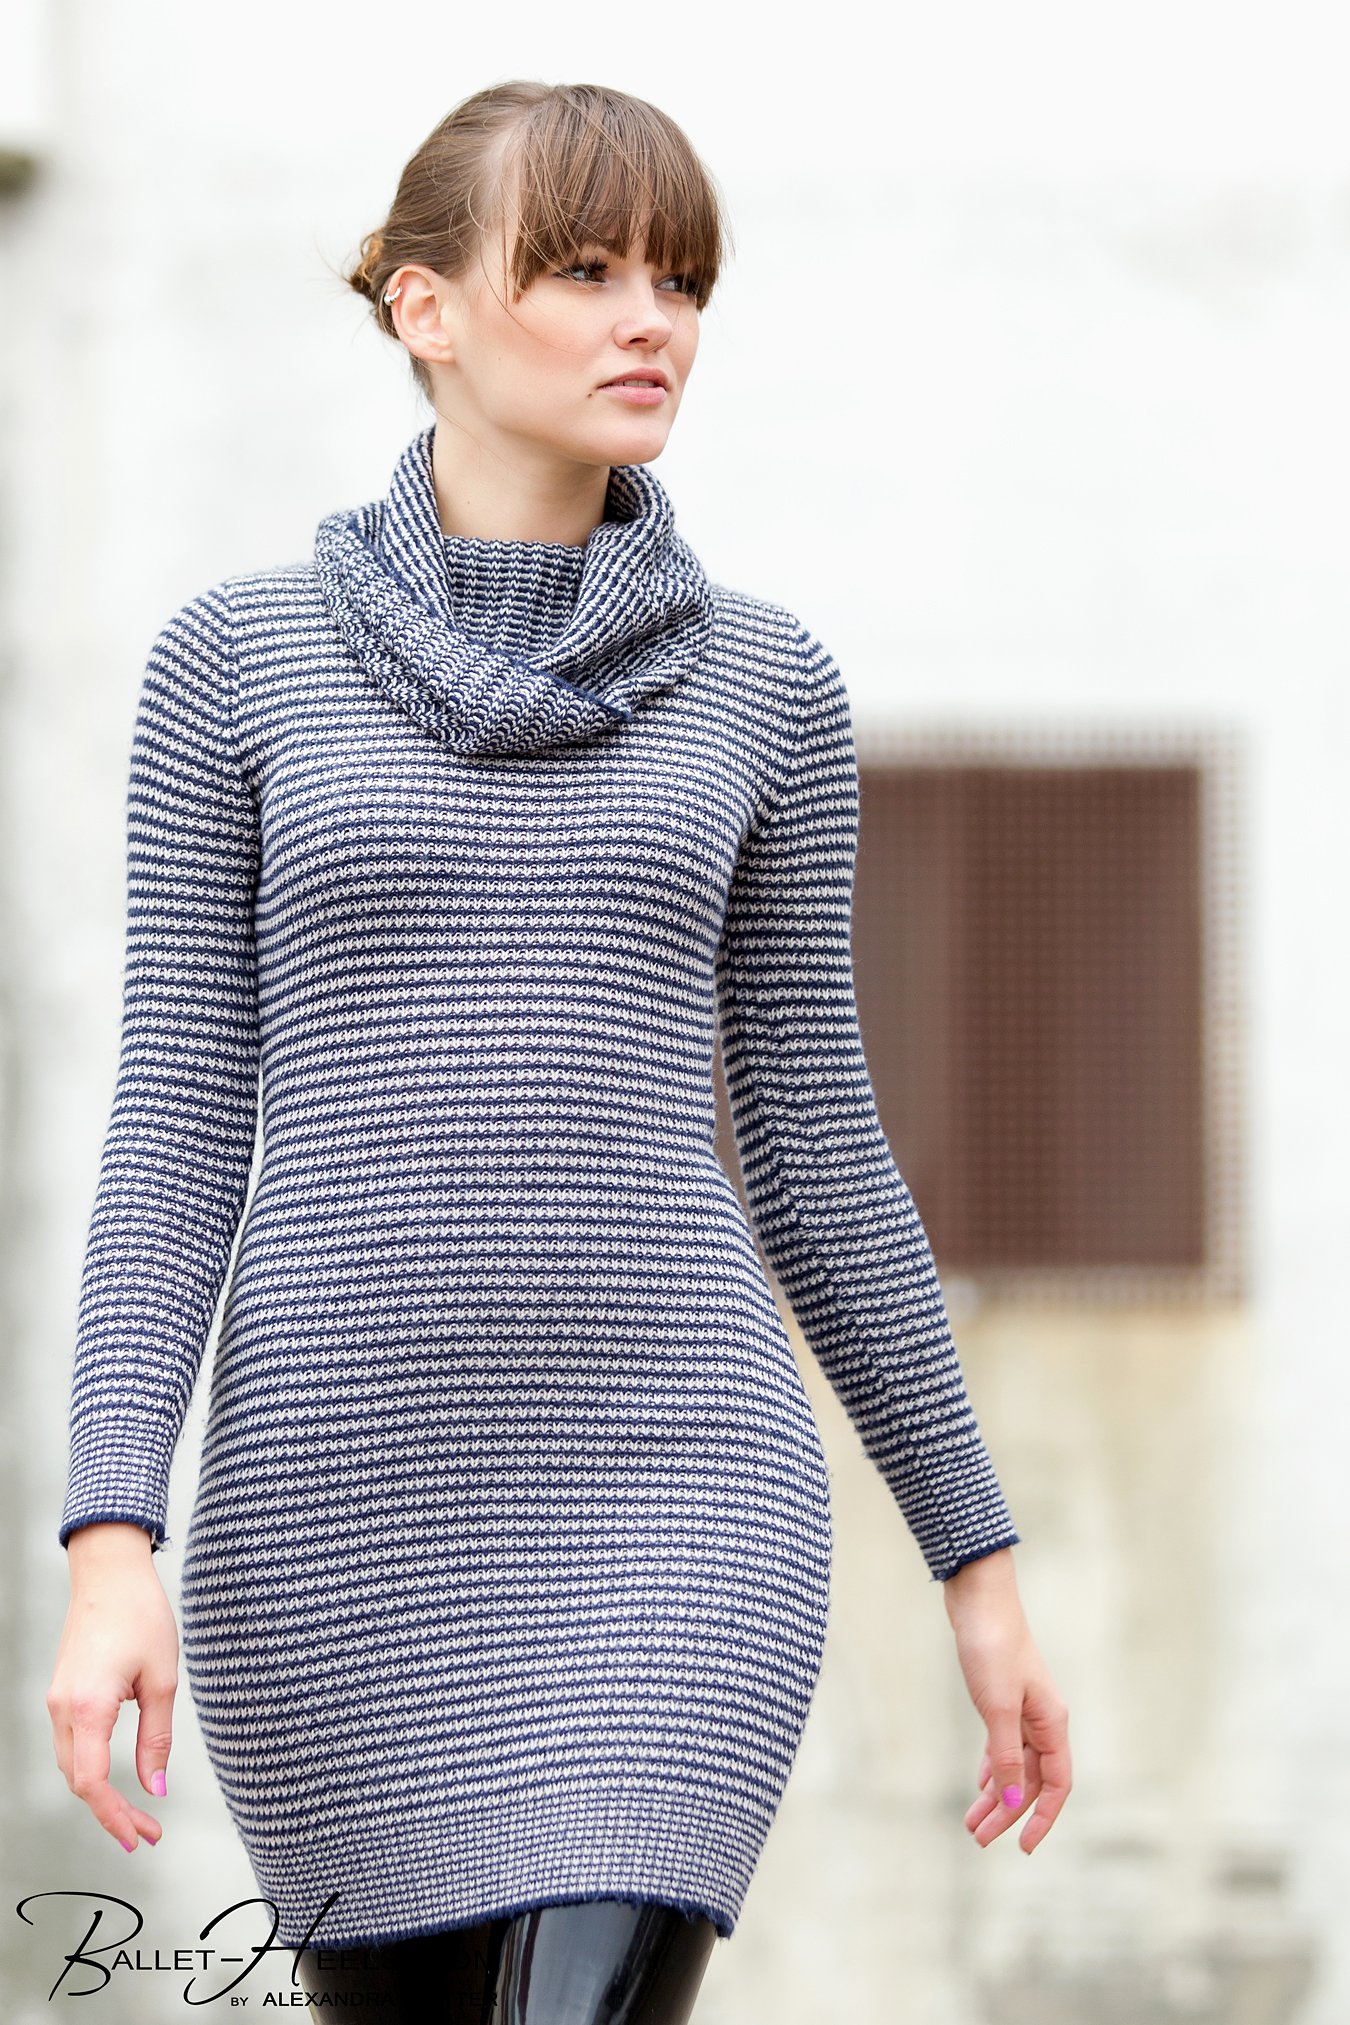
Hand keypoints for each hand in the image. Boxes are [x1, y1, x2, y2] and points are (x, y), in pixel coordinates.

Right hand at [47, 1523, 177, 1851]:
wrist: (110, 1572)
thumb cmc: (140, 1614)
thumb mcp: (163, 1678)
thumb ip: (157, 1736)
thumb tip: (156, 1787)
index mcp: (88, 1707)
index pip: (91, 1784)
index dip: (114, 1817)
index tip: (139, 1837)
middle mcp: (63, 1708)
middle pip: (78, 1781)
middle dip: (110, 1813)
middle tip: (146, 1832)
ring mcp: (57, 1700)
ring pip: (71, 1765)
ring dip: (99, 1794)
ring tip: (137, 1812)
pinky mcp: (61, 1692)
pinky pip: (71, 1743)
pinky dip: (90, 1768)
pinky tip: (115, 1776)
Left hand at [941, 1547, 1070, 1854]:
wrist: (978, 1598)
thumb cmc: (992, 1646)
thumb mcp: (997, 1706)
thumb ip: (1006, 1756)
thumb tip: (1010, 1803)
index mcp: (1052, 1722)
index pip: (1057, 1784)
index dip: (1043, 1818)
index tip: (1022, 1847)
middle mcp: (1042, 1719)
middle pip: (1031, 1780)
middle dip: (1007, 1812)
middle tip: (979, 1840)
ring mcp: (1023, 1709)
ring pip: (1014, 1765)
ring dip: (995, 1795)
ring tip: (971, 1824)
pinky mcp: (1002, 1698)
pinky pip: (1003, 1746)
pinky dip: (992, 1768)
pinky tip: (980, 1784)